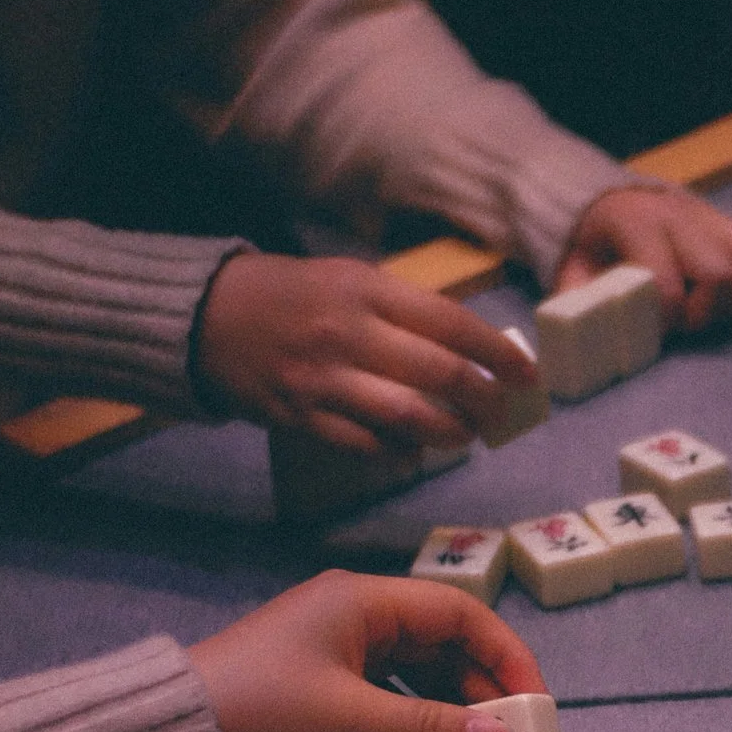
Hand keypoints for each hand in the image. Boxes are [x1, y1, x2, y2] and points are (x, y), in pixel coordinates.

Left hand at [187, 571, 545, 731]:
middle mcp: (359, 613)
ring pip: (424, 670)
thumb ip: (430, 729)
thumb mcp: (350, 719)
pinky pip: (396, 691)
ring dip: (457, 708)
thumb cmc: (258, 707)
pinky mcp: (329, 678)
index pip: (461, 614)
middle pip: (447, 642)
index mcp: (365, 600)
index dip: (506, 655)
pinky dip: (424, 717)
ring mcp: (343, 646)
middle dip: (485, 691)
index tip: (533, 703)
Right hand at [196, 253, 534, 457]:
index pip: (452, 324)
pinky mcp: (301, 416)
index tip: (526, 375)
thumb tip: (476, 350)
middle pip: (441, 375)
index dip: (498, 354)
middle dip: (484, 400)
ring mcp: (323, 379)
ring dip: (450, 434)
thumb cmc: (294, 295)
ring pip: (410, 418)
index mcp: (367, 291)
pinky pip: (367, 446)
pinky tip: (414, 448)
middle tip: (498, 412)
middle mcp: (348, 333)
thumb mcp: (351, 279)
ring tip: (464, 435)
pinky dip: (400, 452)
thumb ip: (407, 310)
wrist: (205, 315)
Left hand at [556, 185, 731, 334]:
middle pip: (719, 275)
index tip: (657, 334)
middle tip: (687, 327)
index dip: (666, 321)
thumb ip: (578, 302)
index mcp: (635, 221)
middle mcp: (681, 213)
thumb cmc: (593, 245)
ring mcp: (712, 216)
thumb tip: (582, 344)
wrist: (608, 199)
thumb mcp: (572, 268)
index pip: (666, 284)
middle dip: (706, 315)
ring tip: (717, 320)